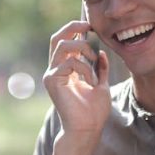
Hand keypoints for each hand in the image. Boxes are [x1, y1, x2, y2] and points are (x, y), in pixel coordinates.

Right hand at [44, 21, 110, 139]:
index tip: (92, 27)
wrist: (87, 129)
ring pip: (63, 45)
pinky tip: (90, 80)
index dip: (75, 30)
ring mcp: (52, 75)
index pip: (65, 42)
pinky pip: (69, 62)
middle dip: (72, 27)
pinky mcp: (52, 81)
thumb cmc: (93, 111)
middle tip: (89, 26)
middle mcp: (55, 70)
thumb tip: (102, 53)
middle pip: (57, 38)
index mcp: (65, 69)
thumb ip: (100, 69)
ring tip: (94, 60)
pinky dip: (84, 67)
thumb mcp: (101, 85)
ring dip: (82, 48)